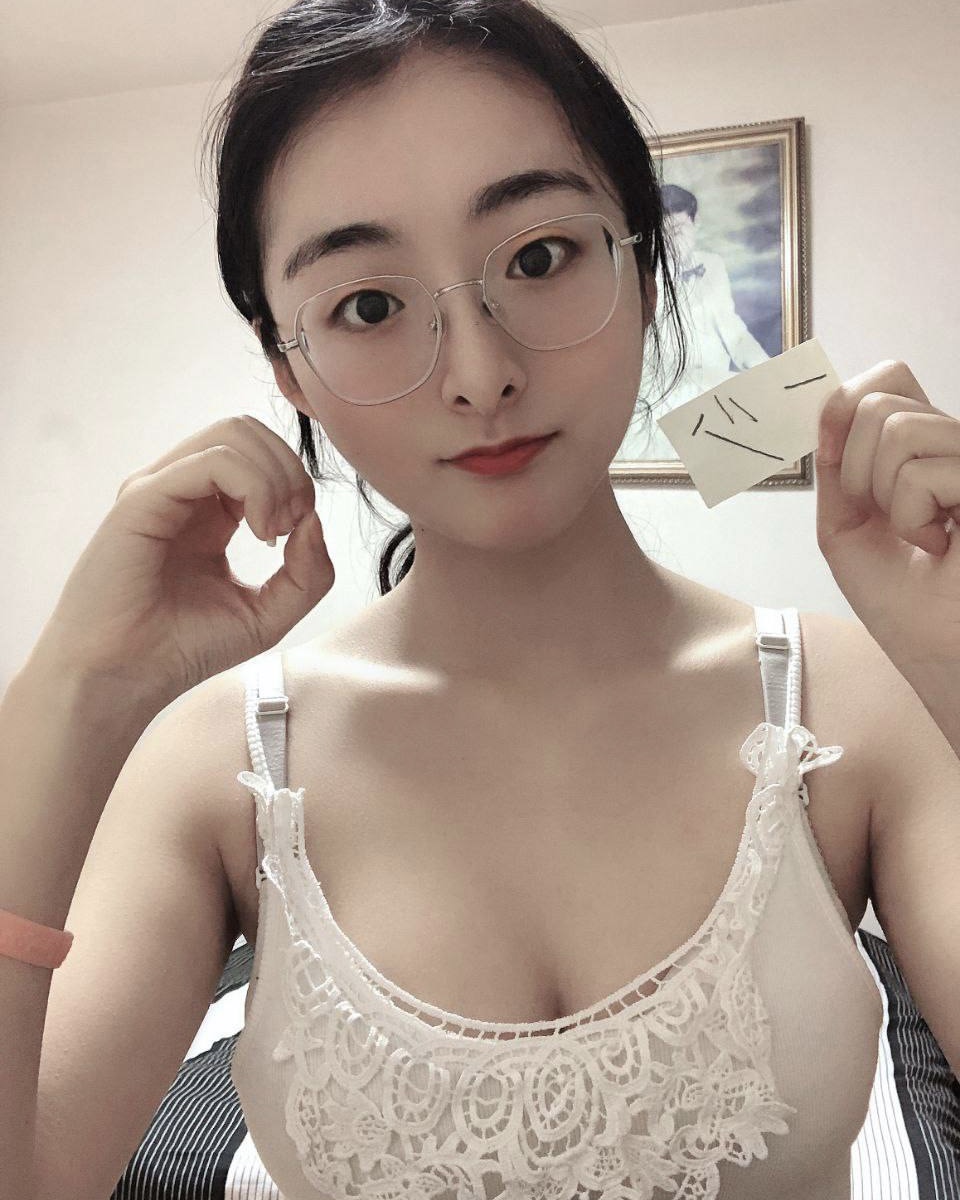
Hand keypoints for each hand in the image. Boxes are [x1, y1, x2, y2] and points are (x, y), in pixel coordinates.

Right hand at [37, 415, 334, 710]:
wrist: (121, 680)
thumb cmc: (181, 650)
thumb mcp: (268, 615)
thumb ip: (308, 572)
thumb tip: (315, 520)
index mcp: (207, 511)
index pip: (260, 454)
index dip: (296, 483)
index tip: (299, 536)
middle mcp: (180, 492)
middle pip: (248, 431)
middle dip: (290, 470)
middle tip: (291, 527)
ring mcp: (159, 490)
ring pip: (234, 433)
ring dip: (275, 476)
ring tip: (274, 531)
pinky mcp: (143, 500)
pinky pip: (212, 461)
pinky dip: (256, 487)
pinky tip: (261, 532)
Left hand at [815, 359, 959, 671]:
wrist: (936, 651)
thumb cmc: (900, 599)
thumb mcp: (845, 523)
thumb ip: (836, 465)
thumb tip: (828, 407)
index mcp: (923, 446)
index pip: (888, 377)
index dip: (847, 402)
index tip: (832, 454)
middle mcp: (955, 444)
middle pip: (880, 399)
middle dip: (855, 467)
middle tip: (883, 516)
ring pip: (897, 428)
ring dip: (883, 494)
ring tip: (916, 533)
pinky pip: (920, 470)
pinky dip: (911, 517)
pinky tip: (939, 545)